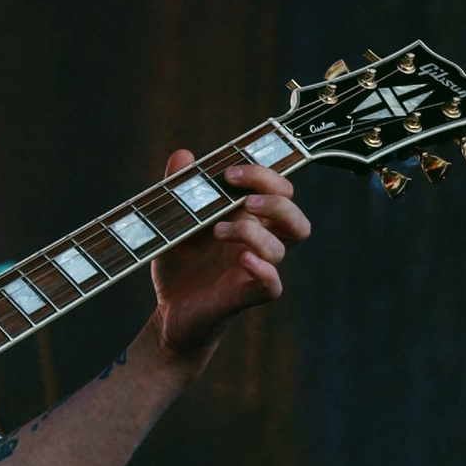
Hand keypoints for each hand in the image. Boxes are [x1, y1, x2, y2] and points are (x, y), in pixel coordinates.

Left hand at [150, 152, 309, 376]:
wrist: (169, 311)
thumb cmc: (181, 264)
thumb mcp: (174, 221)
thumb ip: (181, 187)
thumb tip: (183, 154)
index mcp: (251, 220)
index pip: (280, 191)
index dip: (265, 176)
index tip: (230, 172)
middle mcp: (260, 243)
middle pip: (296, 218)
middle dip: (275, 200)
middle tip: (243, 198)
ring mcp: (257, 269)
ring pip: (283, 248)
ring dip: (253, 232)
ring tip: (218, 231)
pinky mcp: (247, 295)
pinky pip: (273, 284)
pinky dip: (263, 270)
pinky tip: (242, 259)